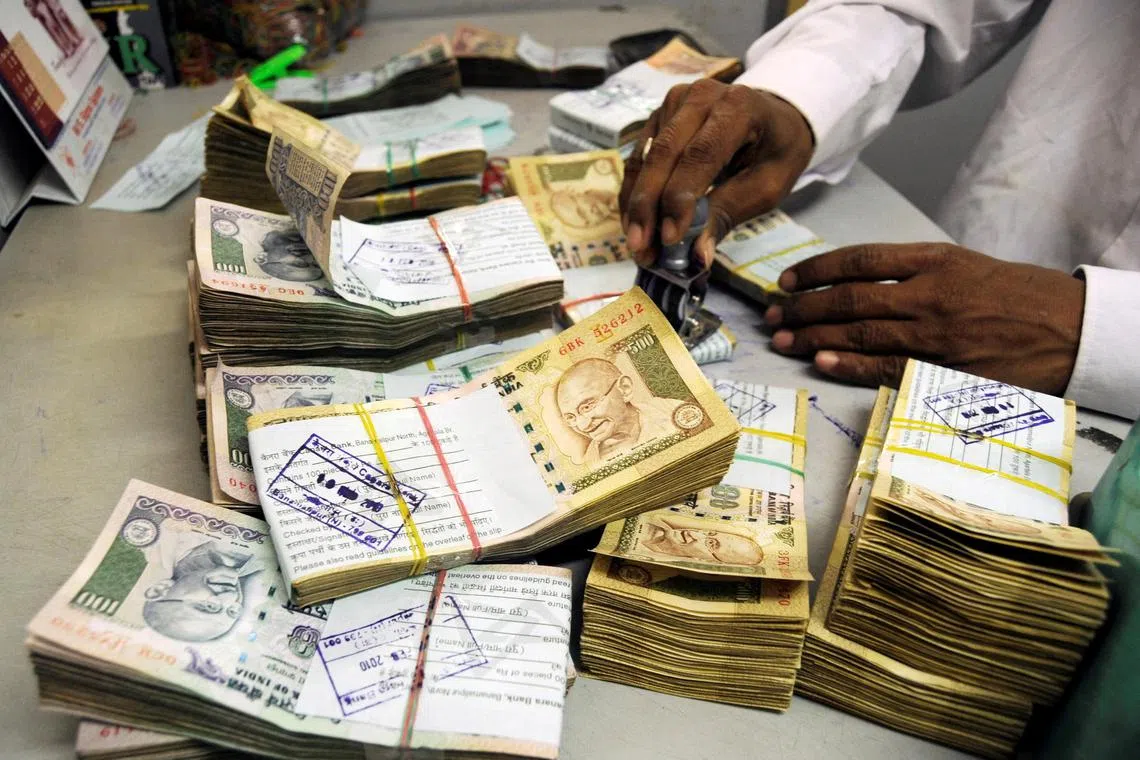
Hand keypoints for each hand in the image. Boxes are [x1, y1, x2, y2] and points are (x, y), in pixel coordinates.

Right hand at [619, 79, 813, 269]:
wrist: (775, 117)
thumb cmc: (777, 151)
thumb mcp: (768, 186)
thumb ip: (728, 213)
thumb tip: (697, 256)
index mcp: (738, 106)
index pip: (701, 154)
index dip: (679, 198)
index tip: (669, 238)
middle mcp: (701, 96)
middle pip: (664, 154)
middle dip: (649, 206)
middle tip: (640, 248)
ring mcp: (675, 102)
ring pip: (646, 158)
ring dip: (637, 205)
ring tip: (637, 245)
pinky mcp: (659, 116)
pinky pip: (639, 158)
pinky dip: (634, 193)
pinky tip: (633, 223)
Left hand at [764, 243, 1085, 393]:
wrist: (1070, 328)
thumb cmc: (1016, 296)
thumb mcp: (965, 264)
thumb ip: (913, 270)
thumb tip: (856, 281)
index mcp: (934, 259)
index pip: (860, 259)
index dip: (816, 270)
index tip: (788, 280)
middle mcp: (930, 292)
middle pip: (850, 297)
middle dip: (804, 306)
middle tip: (773, 315)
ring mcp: (936, 332)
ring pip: (861, 332)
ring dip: (814, 336)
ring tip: (782, 340)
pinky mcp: (945, 369)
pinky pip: (887, 367)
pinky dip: (850, 364)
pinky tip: (820, 361)